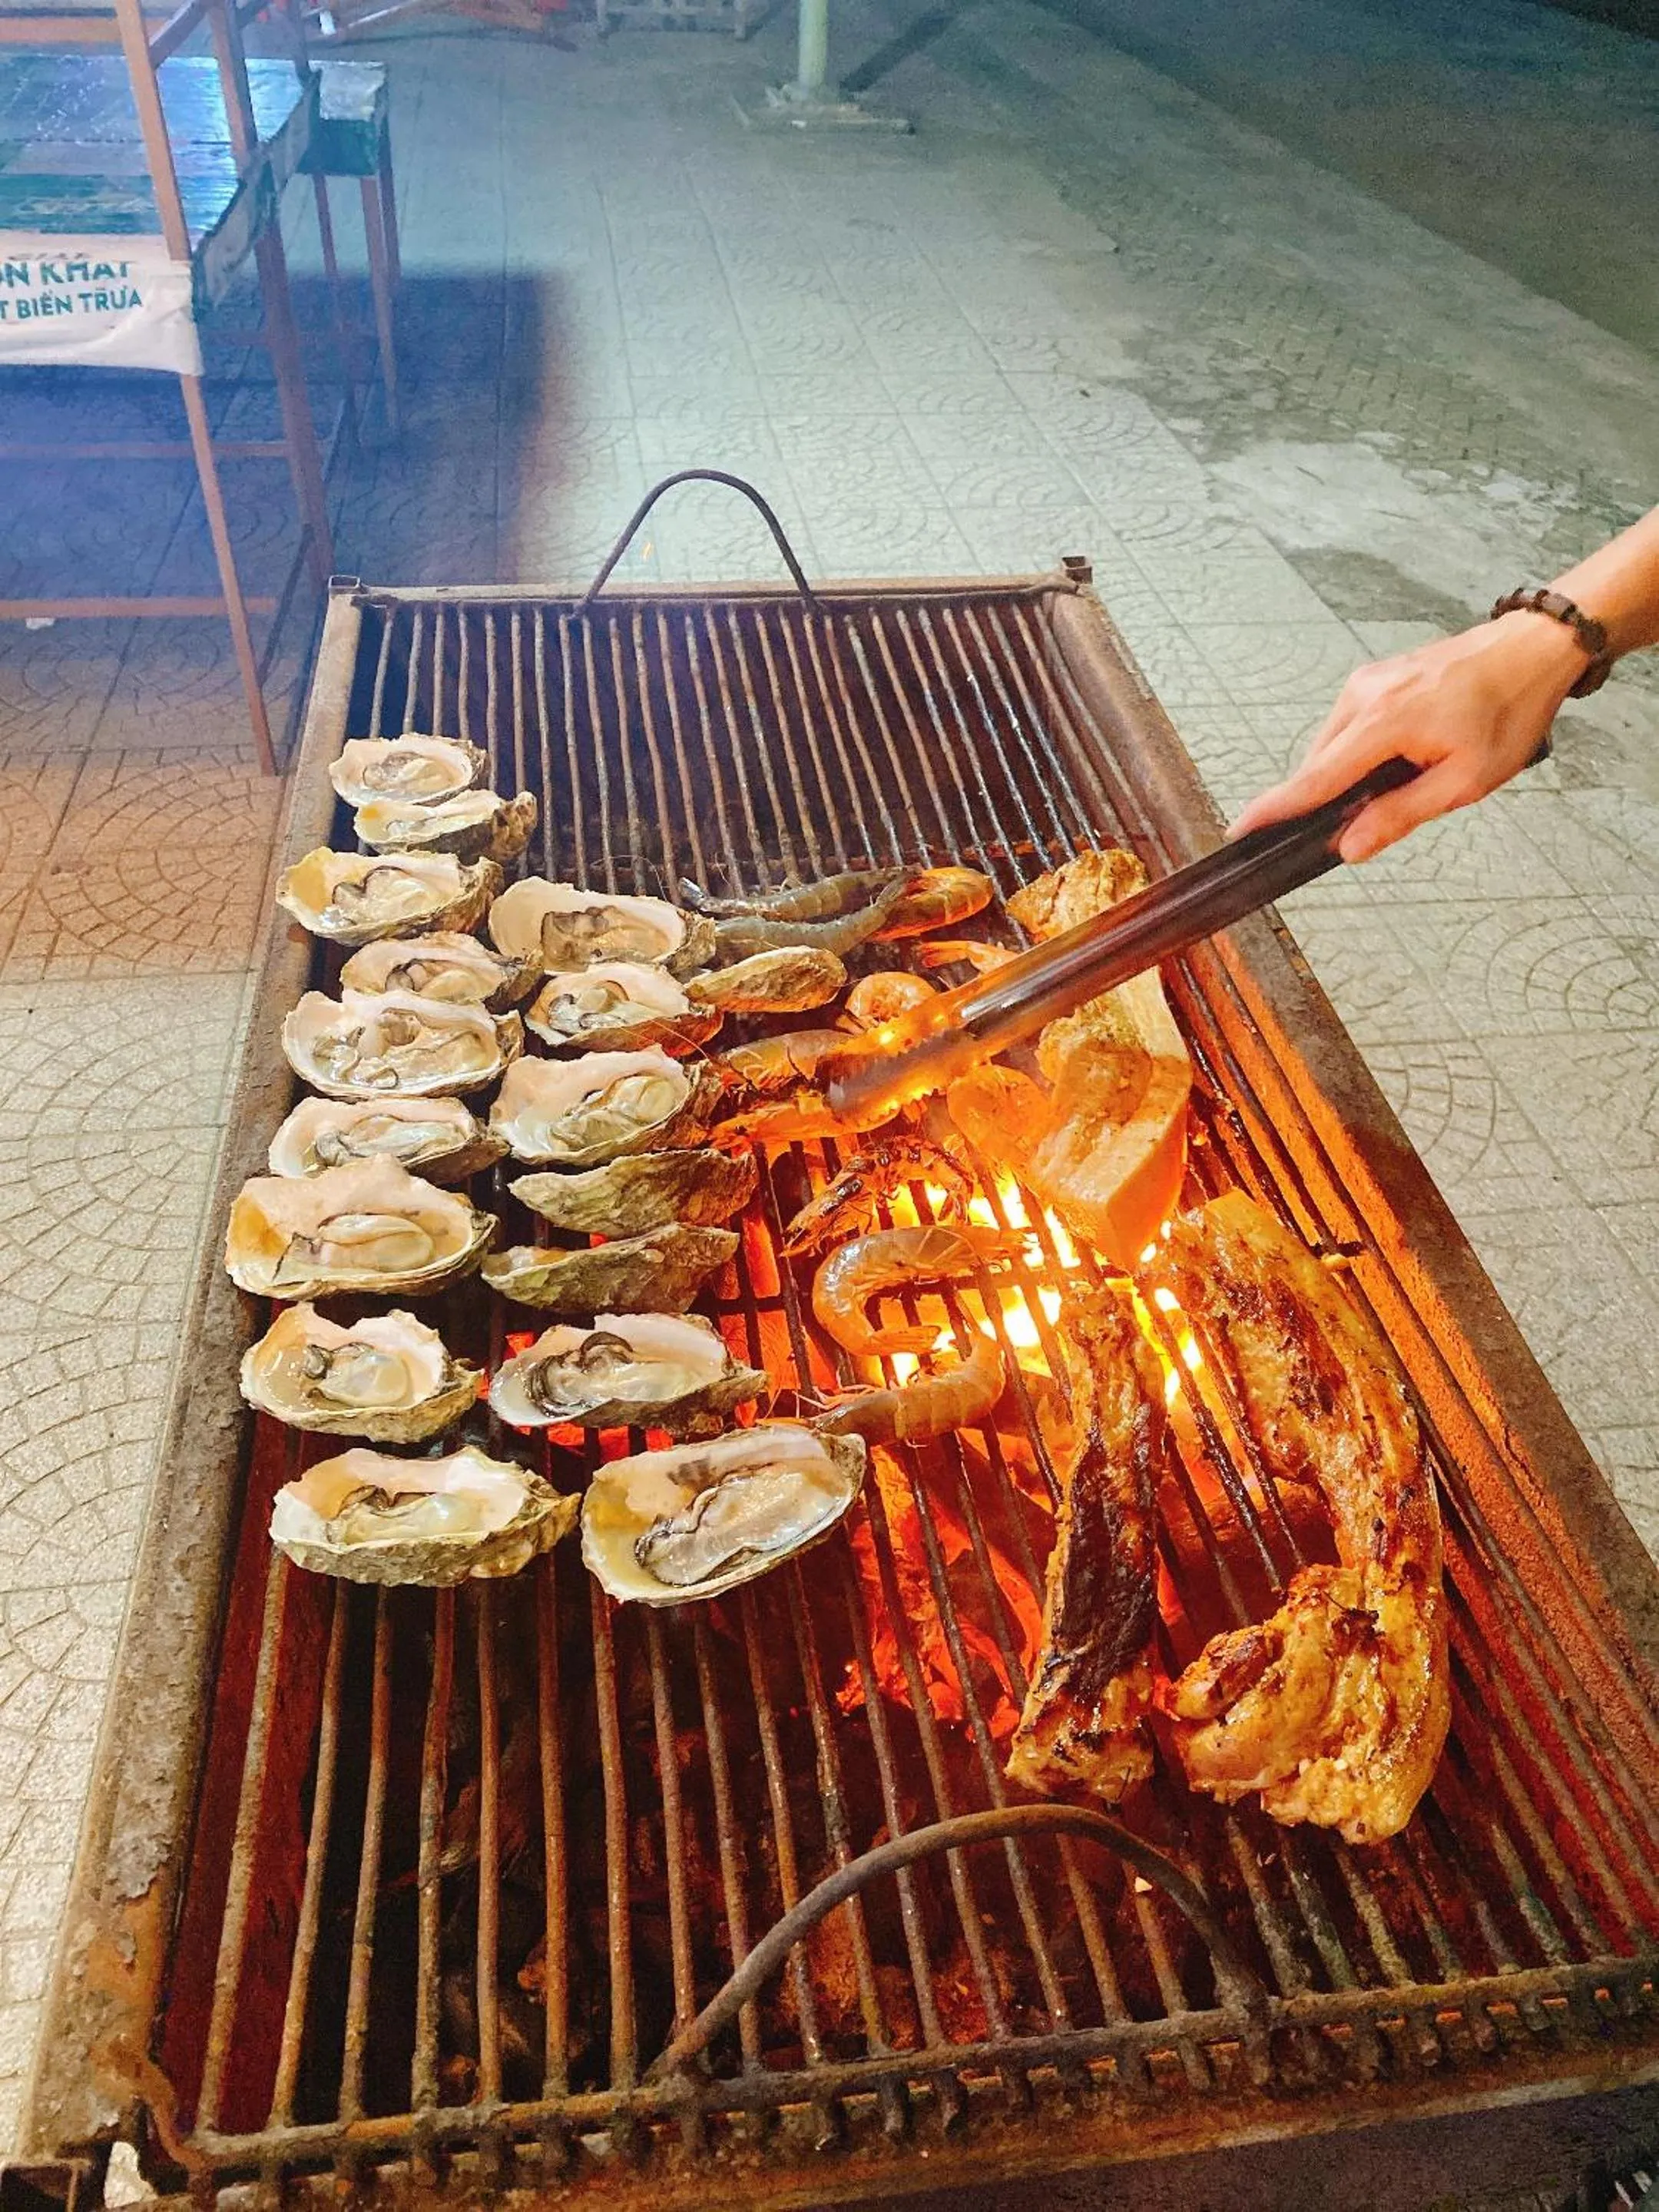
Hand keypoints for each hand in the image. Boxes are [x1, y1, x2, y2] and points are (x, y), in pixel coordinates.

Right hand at [1228, 613, 1587, 861]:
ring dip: (1349, 774)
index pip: (1315, 778)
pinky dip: (1359, 751)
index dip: (1276, 809)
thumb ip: (1400, 815)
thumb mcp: (1464, 781)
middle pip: (1320, 765)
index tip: (1240, 830)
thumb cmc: (1508, 711)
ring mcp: (1366, 681)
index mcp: (1384, 722)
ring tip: (1406, 778)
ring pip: (1332, 746)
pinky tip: (1398, 757)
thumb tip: (1350, 846)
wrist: (1531, 649)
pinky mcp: (1373, 676)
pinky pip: (1347, 725)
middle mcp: (1363, 695)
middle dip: (1329, 799)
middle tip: (1368, 821)